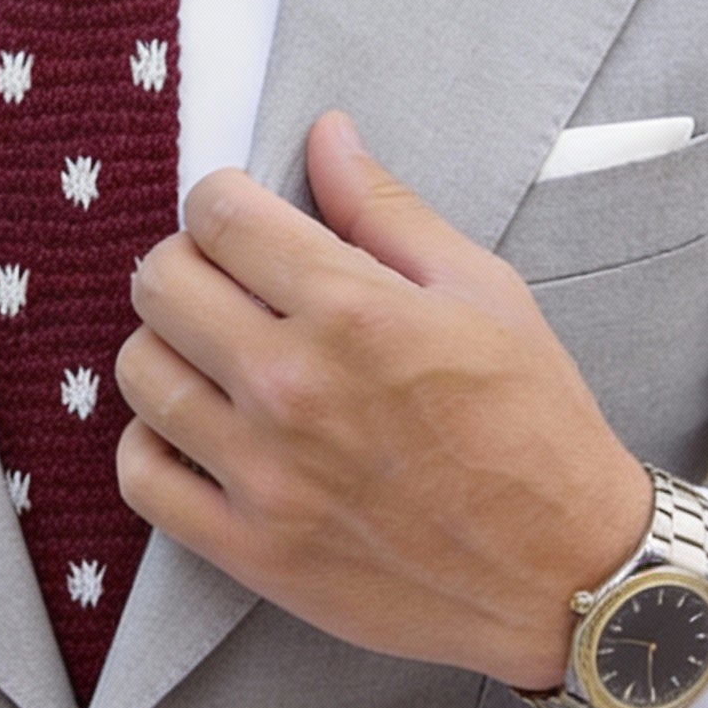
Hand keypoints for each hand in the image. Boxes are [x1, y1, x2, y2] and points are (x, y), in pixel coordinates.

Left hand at [115, 111, 650, 691]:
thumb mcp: (483, 291)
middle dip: (187, 265)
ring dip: (168, 350)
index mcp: (353, 310)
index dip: (223, 202)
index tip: (244, 222)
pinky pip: (140, 478)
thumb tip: (325, 135)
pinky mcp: (251, 549)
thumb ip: (387, 210)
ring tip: (216, 358)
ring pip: (141, 374)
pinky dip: (151, 445)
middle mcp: (292, 387)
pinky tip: (195, 431)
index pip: (216, 214)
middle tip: (228, 285)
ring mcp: (264, 474)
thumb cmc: (535, 425)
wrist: (567, 573)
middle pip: (159, 283)